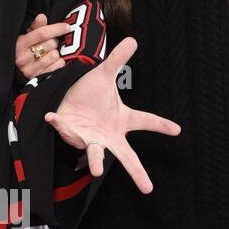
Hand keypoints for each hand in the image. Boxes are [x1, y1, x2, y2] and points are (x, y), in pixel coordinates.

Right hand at [15, 13, 73, 78]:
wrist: (16, 71)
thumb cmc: (24, 50)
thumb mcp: (26, 36)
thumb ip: (35, 27)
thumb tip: (42, 17)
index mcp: (20, 44)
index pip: (42, 33)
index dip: (57, 28)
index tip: (67, 27)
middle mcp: (23, 58)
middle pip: (51, 44)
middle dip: (54, 41)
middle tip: (50, 43)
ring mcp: (30, 70)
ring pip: (55, 55)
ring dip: (55, 53)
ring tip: (49, 53)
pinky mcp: (38, 78)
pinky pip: (57, 66)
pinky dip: (58, 62)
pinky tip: (52, 61)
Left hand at [44, 36, 179, 190]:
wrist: (66, 100)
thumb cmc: (90, 93)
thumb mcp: (104, 75)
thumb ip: (118, 60)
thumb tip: (133, 39)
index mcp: (121, 120)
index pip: (145, 121)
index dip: (161, 125)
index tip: (177, 129)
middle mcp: (108, 135)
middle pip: (126, 157)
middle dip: (136, 173)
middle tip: (148, 189)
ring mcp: (90, 138)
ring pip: (94, 153)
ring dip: (95, 161)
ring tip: (97, 171)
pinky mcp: (71, 134)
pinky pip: (64, 130)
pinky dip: (58, 124)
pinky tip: (52, 117)